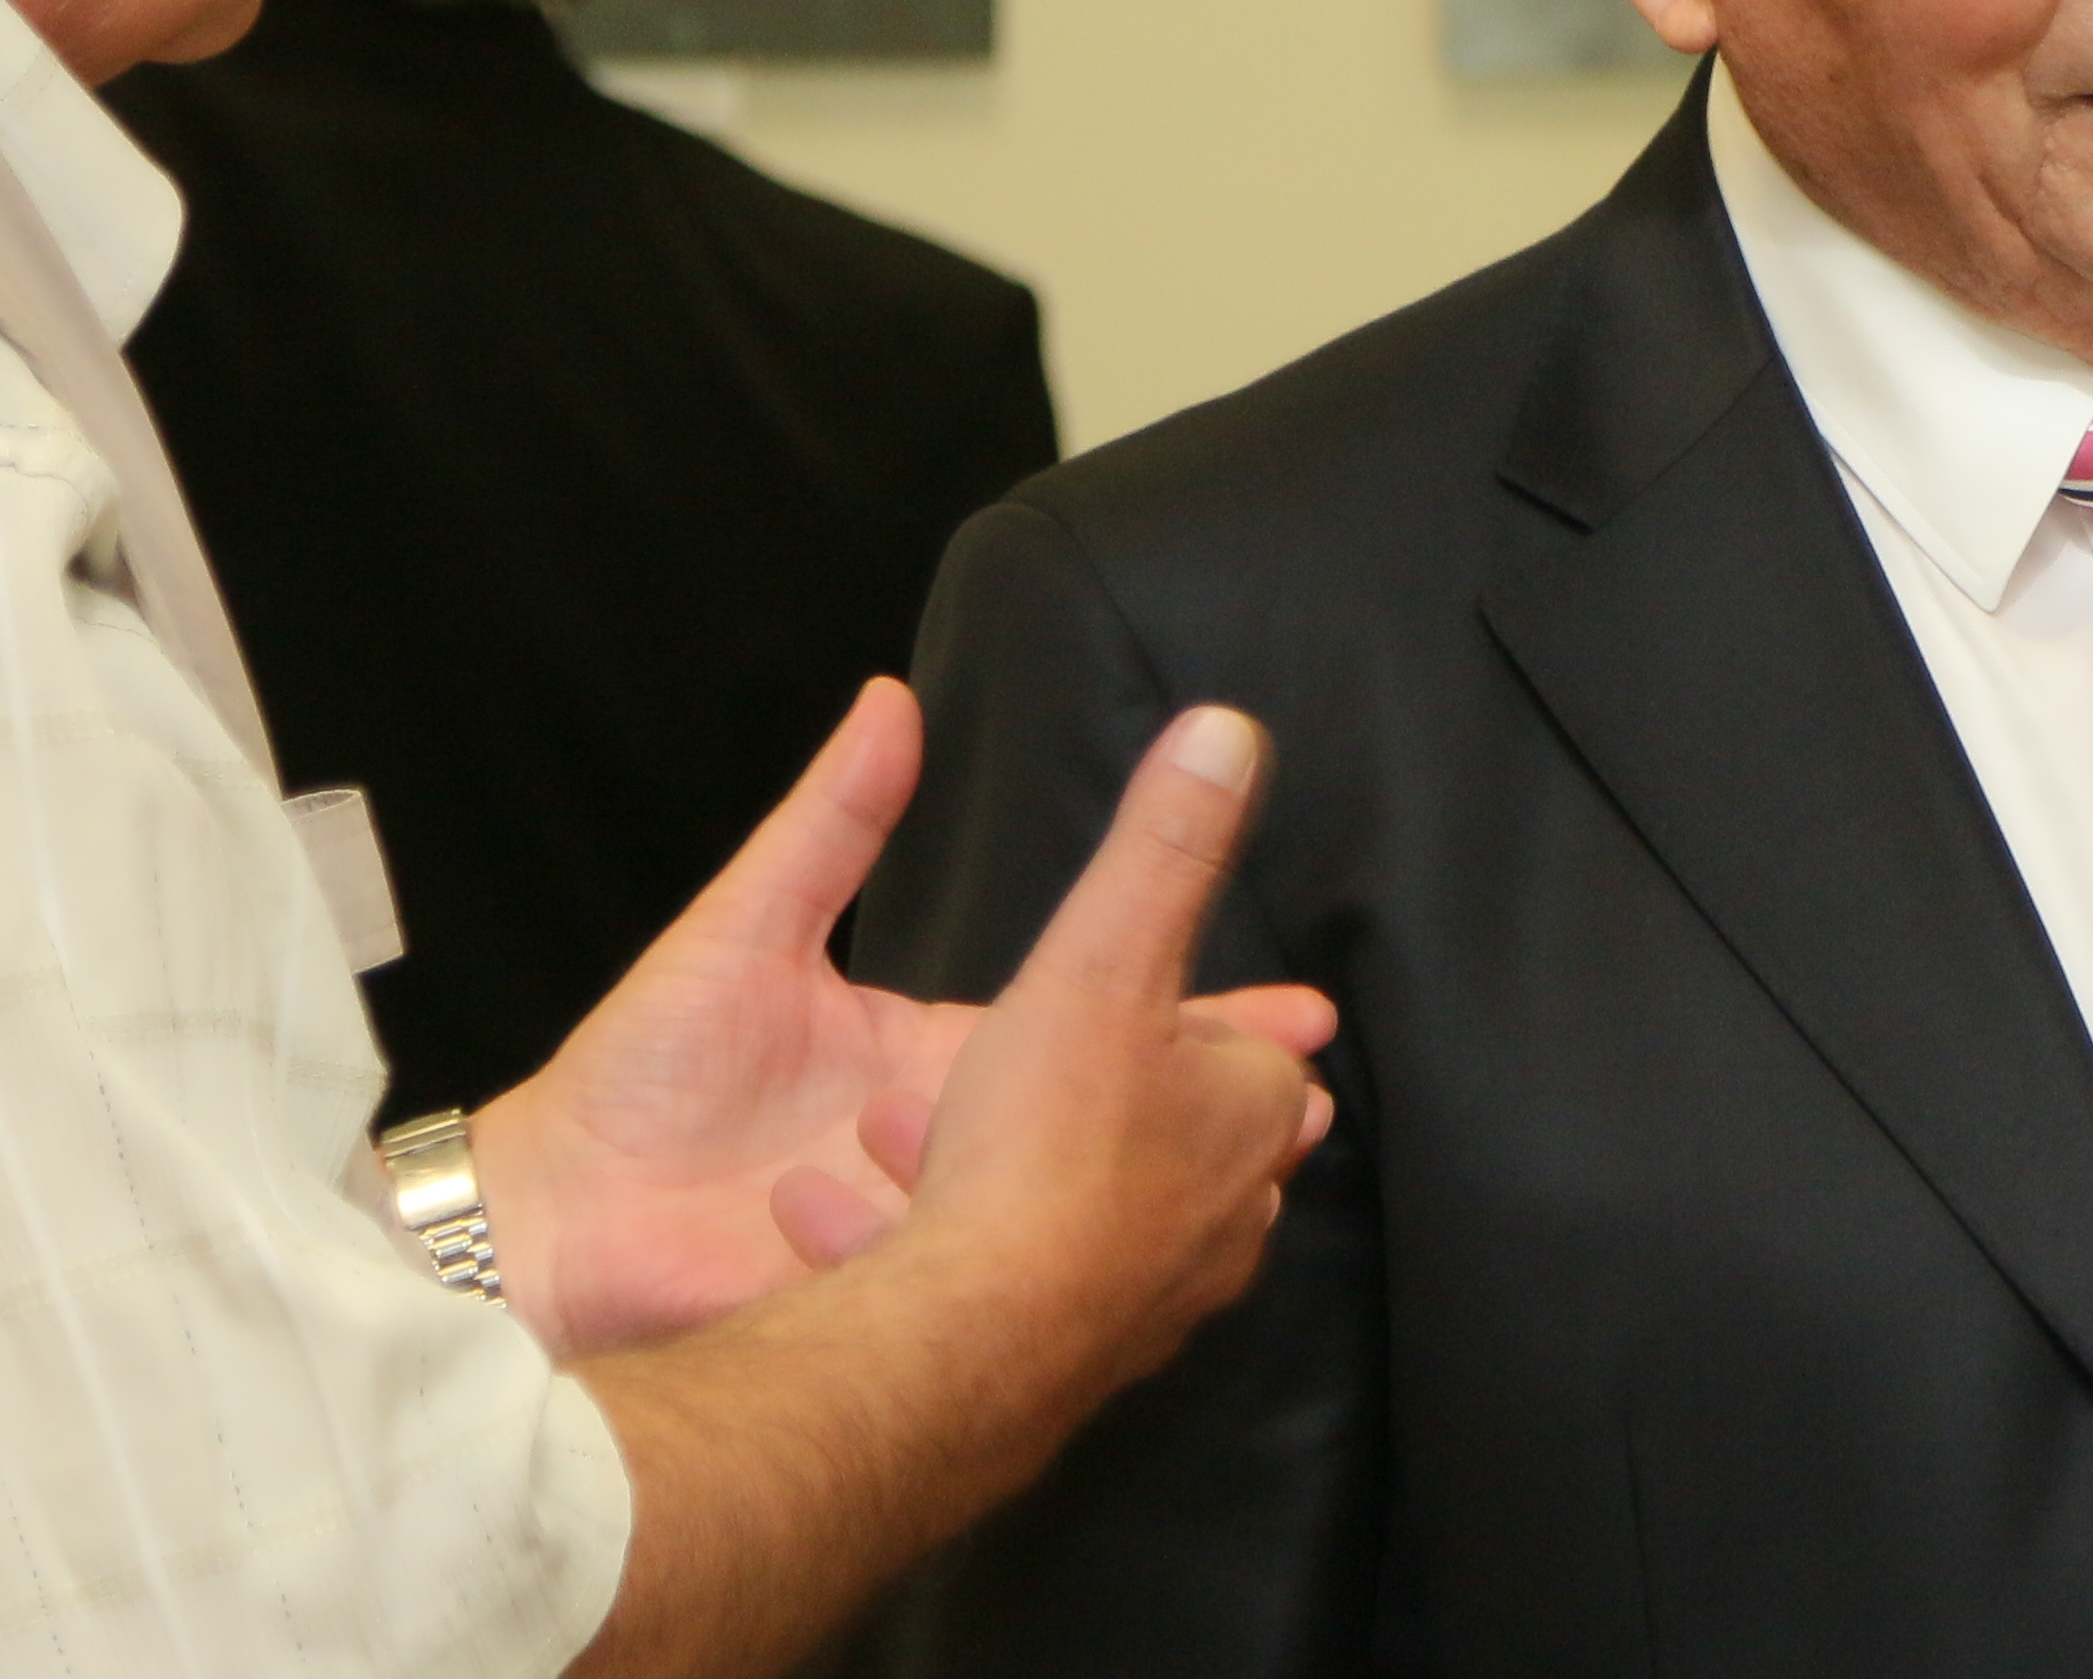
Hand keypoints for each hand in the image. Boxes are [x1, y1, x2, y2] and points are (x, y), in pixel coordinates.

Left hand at [473, 680, 1332, 1358]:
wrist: (552, 1220)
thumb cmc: (639, 1079)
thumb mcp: (747, 928)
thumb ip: (831, 822)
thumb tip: (892, 701)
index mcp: (932, 1051)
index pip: (1090, 1024)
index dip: (1188, 1017)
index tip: (1292, 1004)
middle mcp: (952, 1142)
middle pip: (1108, 1131)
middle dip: (1213, 1121)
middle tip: (1310, 1109)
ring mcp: (932, 1228)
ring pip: (1065, 1214)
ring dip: (1136, 1200)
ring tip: (1230, 1186)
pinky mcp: (895, 1298)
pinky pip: (976, 1283)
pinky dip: (1023, 1271)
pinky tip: (1073, 1263)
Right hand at [880, 698, 1340, 1421]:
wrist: (968, 1338)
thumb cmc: (1050, 1143)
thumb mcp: (1102, 958)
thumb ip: (1161, 850)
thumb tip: (1228, 728)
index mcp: (1248, 1124)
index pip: (1257, 1059)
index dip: (1210, 1022)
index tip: (1190, 1005)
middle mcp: (1219, 1225)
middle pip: (1175, 1143)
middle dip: (1105, 1099)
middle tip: (1048, 1067)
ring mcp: (1140, 1306)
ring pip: (1076, 1217)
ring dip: (1001, 1167)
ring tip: (904, 1129)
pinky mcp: (1051, 1365)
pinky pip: (993, 1290)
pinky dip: (931, 1243)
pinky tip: (835, 1215)